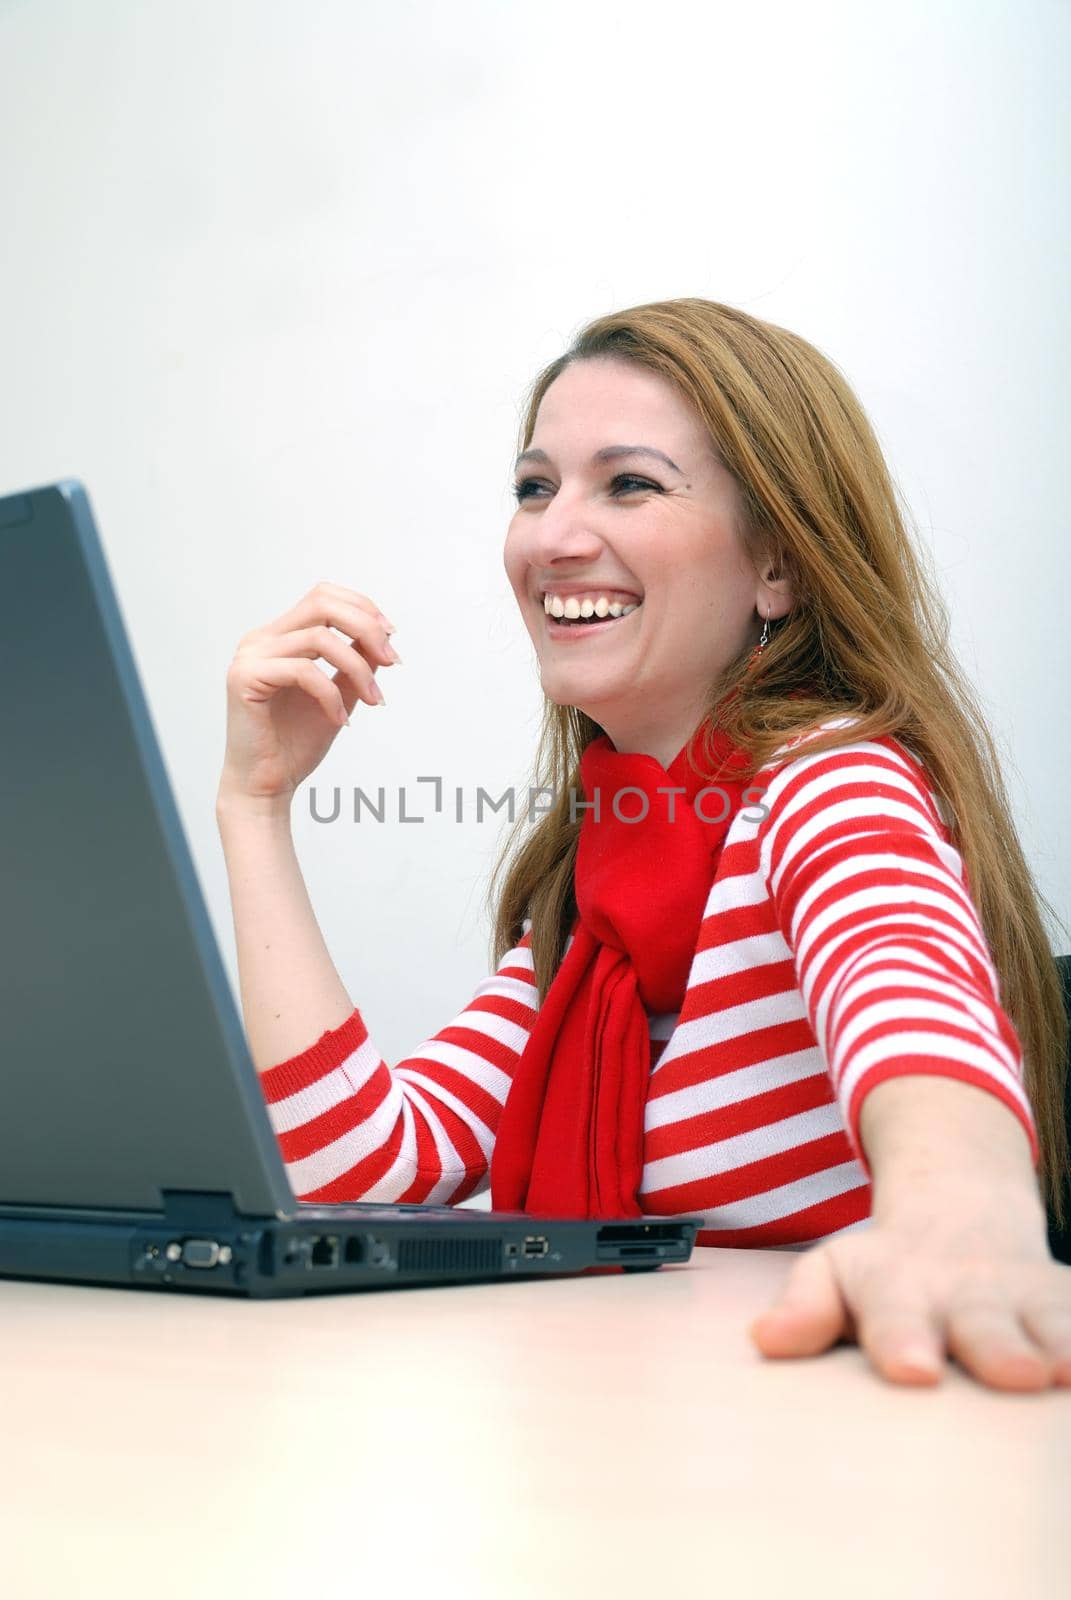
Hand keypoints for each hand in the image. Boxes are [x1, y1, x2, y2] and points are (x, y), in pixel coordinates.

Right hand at [218, 581, 400, 802]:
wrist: (266, 785)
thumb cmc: (295, 744)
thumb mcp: (339, 694)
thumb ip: (355, 662)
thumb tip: (382, 635)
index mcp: (279, 637)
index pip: (323, 597)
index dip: (363, 609)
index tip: (391, 640)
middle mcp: (261, 639)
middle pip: (322, 603)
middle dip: (366, 628)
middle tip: (392, 660)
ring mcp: (249, 656)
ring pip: (319, 637)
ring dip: (358, 668)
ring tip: (373, 699)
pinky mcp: (244, 678)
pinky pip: (304, 671)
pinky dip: (332, 695)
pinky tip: (341, 720)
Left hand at [747, 1187, 1070, 1390]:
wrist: (961, 1221)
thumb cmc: (884, 1276)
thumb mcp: (835, 1275)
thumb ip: (805, 1307)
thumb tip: (764, 1341)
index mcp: (900, 1288)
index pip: (895, 1316)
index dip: (903, 1341)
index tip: (913, 1371)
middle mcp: (968, 1293)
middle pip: (983, 1322)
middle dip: (997, 1346)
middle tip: (1015, 1373)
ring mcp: (1025, 1299)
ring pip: (1049, 1320)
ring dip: (1062, 1342)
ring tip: (1067, 1371)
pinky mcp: (1066, 1303)